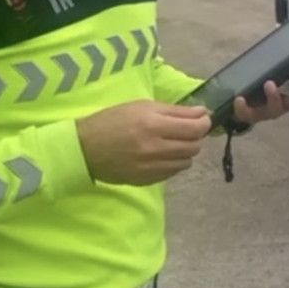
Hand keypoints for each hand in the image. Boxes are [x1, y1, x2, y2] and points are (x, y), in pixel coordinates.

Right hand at [76, 101, 211, 185]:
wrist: (84, 148)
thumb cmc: (113, 120)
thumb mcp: (142, 106)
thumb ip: (175, 111)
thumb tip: (202, 113)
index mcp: (152, 125)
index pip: (194, 128)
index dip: (204, 123)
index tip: (203, 119)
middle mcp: (154, 148)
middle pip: (194, 146)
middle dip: (196, 137)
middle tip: (188, 130)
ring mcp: (150, 168)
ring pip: (186, 162)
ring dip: (186, 151)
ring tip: (174, 143)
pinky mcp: (146, 180)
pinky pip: (173, 173)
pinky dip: (174, 163)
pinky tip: (163, 155)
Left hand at [233, 56, 288, 124]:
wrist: (245, 101)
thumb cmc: (267, 84)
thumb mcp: (282, 73)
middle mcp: (280, 106)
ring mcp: (265, 111)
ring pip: (273, 109)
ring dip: (274, 96)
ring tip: (269, 83)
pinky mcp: (249, 115)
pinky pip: (246, 114)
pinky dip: (243, 108)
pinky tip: (239, 99)